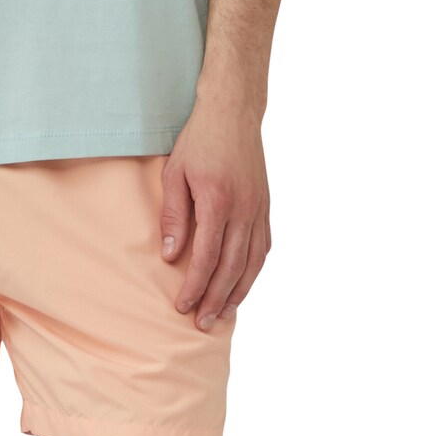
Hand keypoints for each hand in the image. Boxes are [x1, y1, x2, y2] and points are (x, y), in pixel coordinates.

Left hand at [160, 95, 270, 330]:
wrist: (233, 113)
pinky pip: (263, 248)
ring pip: (252, 263)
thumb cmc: (199, 140)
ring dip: (238, 293)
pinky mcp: (266, 206)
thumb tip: (170, 256)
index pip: (207, 258)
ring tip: (222, 315)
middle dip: (215, 299)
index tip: (182, 305)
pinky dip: (254, 272)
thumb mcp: (175, 173)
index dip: (195, 286)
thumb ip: (174, 215)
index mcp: (218, 202)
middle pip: (231, 268)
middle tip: (201, 323)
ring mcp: (259, 209)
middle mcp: (244, 210)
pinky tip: (242, 285)